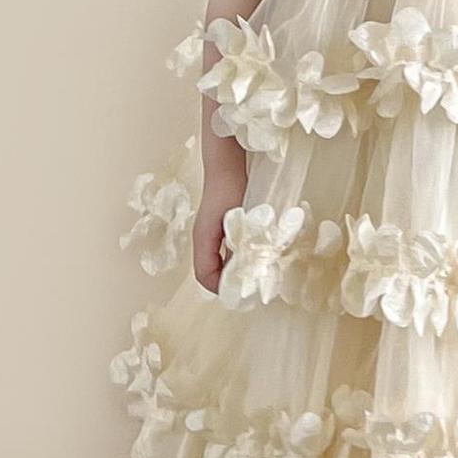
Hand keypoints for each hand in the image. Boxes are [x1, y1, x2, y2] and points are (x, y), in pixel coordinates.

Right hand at [192, 169, 245, 293]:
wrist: (226, 164)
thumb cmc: (230, 190)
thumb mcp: (236, 222)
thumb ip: (237, 248)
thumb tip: (245, 273)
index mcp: (202, 240)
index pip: (204, 276)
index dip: (221, 288)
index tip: (243, 293)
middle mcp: (203, 239)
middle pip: (209, 272)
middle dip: (228, 283)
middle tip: (251, 287)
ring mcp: (209, 233)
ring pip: (217, 262)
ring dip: (233, 271)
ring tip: (254, 273)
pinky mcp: (219, 227)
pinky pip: (224, 251)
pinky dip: (236, 259)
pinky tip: (253, 255)